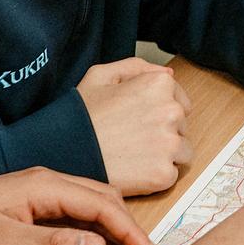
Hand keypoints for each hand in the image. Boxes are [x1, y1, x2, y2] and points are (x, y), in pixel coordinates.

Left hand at [0, 168, 164, 244]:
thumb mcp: (4, 243)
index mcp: (43, 185)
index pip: (102, 204)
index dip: (131, 231)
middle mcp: (46, 181)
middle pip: (104, 198)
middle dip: (132, 226)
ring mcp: (39, 191)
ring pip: (93, 201)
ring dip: (117, 224)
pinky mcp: (32, 204)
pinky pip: (77, 209)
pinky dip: (99, 224)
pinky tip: (103, 241)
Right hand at [79, 57, 192, 194]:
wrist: (61, 152)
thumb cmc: (78, 116)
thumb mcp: (100, 76)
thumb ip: (137, 68)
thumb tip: (168, 74)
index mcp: (159, 84)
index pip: (180, 101)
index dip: (159, 113)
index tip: (140, 122)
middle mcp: (171, 111)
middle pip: (182, 127)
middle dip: (163, 133)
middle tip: (131, 139)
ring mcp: (169, 144)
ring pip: (182, 152)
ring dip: (164, 156)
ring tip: (133, 156)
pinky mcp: (163, 174)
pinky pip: (171, 175)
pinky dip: (155, 177)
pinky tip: (133, 171)